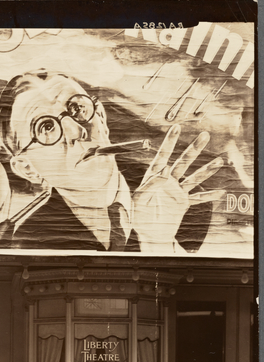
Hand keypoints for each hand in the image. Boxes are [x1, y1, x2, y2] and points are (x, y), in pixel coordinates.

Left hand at [132, 124, 225, 251]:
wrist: (149, 234)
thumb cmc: (139, 216)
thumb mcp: (139, 200)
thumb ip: (150, 185)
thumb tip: (164, 171)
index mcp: (154, 178)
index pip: (162, 157)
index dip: (169, 142)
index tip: (176, 128)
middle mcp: (167, 182)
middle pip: (182, 162)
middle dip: (193, 149)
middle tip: (205, 135)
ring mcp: (177, 191)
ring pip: (194, 177)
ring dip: (207, 170)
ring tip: (220, 161)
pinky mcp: (184, 202)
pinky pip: (198, 198)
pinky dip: (209, 196)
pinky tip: (221, 193)